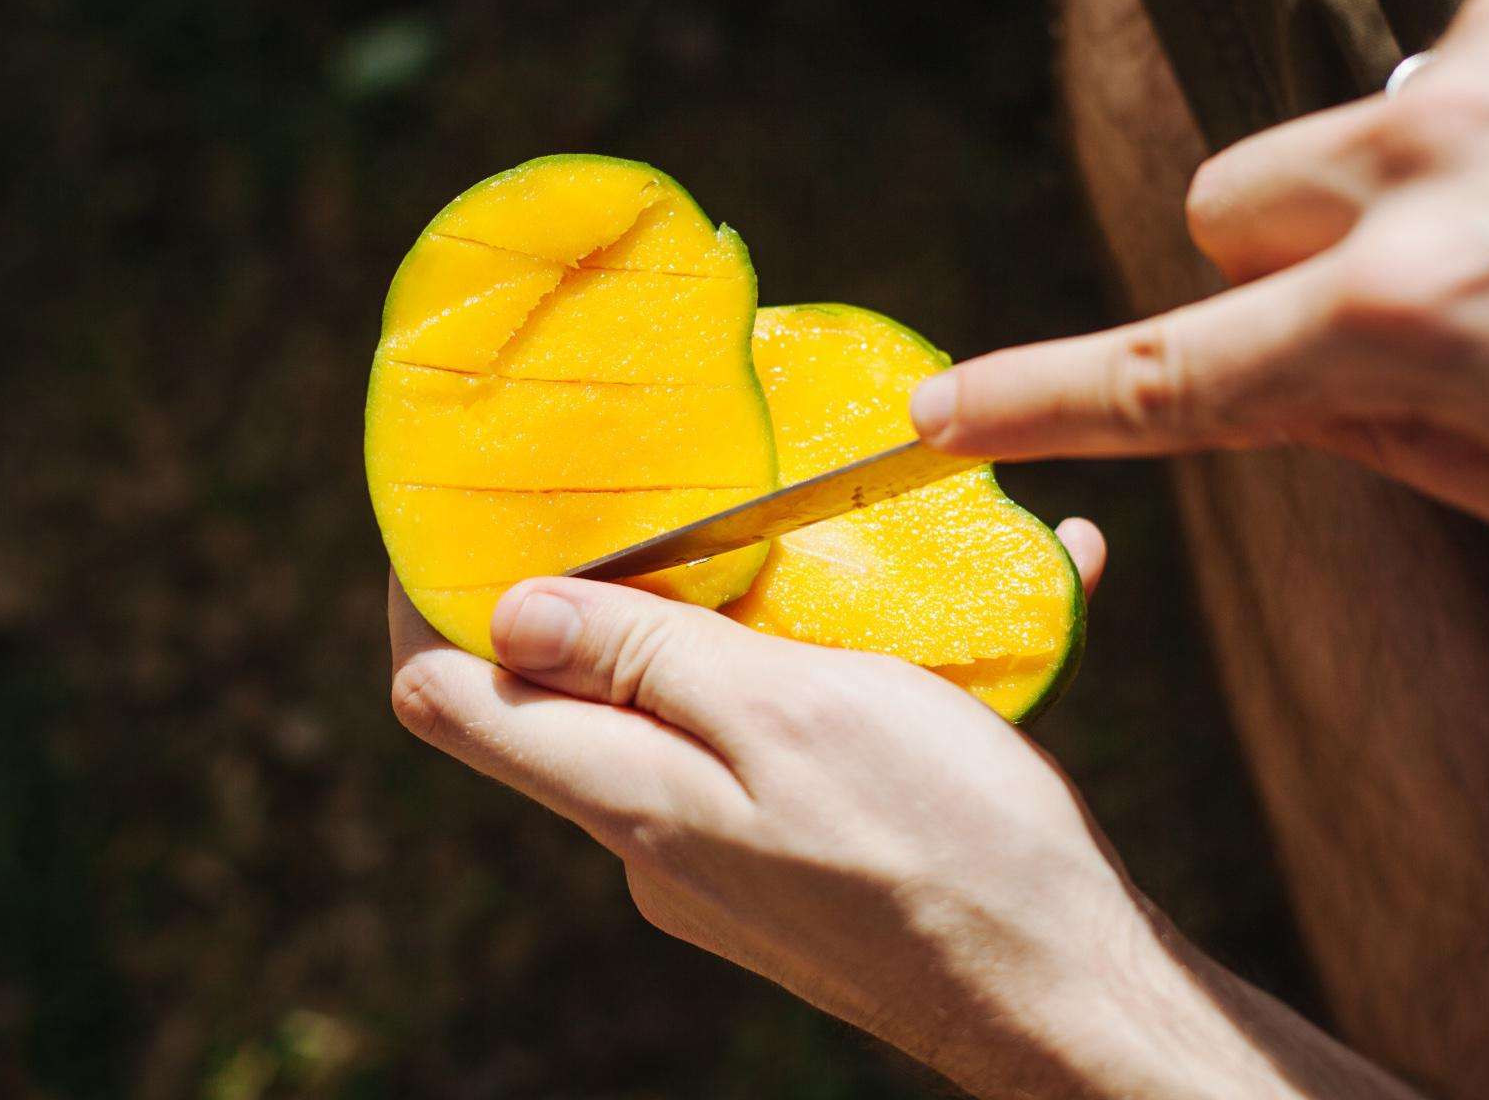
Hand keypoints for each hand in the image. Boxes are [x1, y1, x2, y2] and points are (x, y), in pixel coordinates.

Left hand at [385, 525, 1413, 1098]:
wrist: (1064, 993)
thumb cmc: (948, 842)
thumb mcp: (791, 716)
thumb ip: (644, 663)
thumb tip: (504, 611)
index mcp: (630, 800)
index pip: (446, 698)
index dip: (423, 597)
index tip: (454, 508)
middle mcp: (651, 843)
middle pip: (558, 701)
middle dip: (588, 595)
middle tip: (654, 494)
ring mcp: (718, 865)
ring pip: (671, 721)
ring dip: (717, 632)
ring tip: (807, 550)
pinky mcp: (787, 873)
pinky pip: (758, 758)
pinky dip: (801, 687)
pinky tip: (904, 642)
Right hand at [911, 0, 1488, 556]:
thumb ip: (1387, 440)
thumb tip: (1281, 388)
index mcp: (1408, 324)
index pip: (1164, 372)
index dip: (1041, 397)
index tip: (939, 410)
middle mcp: (1421, 169)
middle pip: (1230, 200)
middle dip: (1282, 258)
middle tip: (1405, 302)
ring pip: (1347, 129)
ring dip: (1407, 182)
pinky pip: (1466, 53)